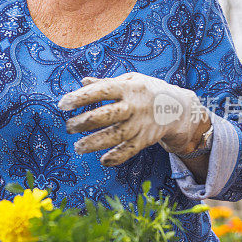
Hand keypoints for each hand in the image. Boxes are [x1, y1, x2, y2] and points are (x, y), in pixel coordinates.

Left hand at [57, 72, 210, 165]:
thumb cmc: (146, 91)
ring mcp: (140, 124)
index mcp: (127, 87)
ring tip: (78, 147)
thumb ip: (105, 83)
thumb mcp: (130, 80)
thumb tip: (83, 82)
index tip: (63, 104)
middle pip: (107, 115)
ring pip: (115, 136)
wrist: (179, 107)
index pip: (101, 91)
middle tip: (68, 127)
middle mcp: (134, 106)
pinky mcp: (146, 139)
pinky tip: (103, 161)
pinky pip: (129, 151)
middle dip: (84, 122)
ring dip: (94, 143)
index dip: (81, 98)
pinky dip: (117, 157)